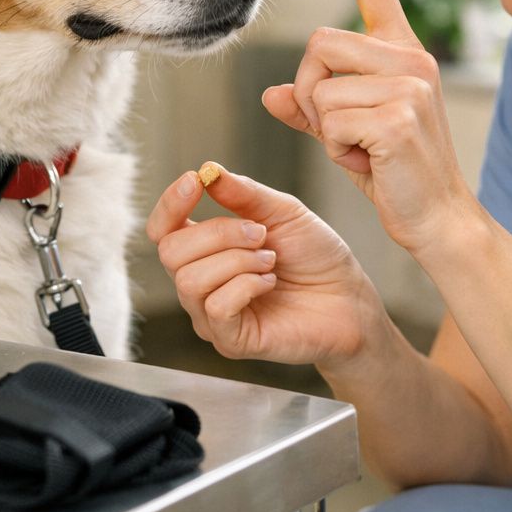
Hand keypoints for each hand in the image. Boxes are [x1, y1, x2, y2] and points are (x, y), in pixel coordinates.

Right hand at [145, 164, 383, 368]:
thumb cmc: (316, 256)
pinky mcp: (231, 341)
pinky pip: (216, 308)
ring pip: (190, 280)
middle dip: (217, 232)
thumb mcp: (283, 212)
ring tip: (270, 260)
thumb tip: (209, 171)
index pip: (162, 230)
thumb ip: (244, 193)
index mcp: (205, 250)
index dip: (170, 204)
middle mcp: (200, 284)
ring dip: (236, 261)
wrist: (350, 298)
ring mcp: (211, 315)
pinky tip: (269, 283)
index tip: (195, 181)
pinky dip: (246, 286)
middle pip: (171, 252)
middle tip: (260, 234)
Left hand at [262, 0, 478, 253]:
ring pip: (319, 86)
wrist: (438, 219)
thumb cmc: (394, 175)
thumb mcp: (346, 135)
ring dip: (325, 126)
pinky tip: (369, 161)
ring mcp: (409, 83)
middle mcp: (411, 58)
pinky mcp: (400, 114)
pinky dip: (337, 149)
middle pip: (318, 45)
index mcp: (401, 53)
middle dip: (311, 91)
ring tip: (361, 149)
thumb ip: (313, 109)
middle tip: (341, 130)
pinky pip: (331, 119)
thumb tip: (272, 95)